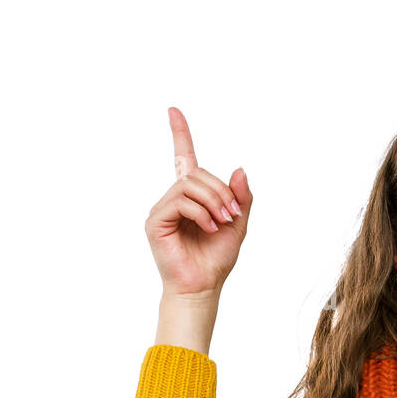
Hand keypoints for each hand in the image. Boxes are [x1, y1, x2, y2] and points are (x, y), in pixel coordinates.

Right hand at [144, 107, 251, 297]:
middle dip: (220, 191)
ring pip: (189, 184)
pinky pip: (180, 201)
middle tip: (233, 214)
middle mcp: (173, 198)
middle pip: (196, 173)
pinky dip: (201, 213)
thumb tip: (239, 169)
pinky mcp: (155, 220)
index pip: (183, 158)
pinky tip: (209, 229)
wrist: (203, 287)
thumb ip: (240, 197)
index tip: (173, 110)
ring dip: (214, 201)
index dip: (180, 134)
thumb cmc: (216, 259)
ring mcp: (162, 208)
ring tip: (222, 223)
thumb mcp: (238, 224)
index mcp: (191, 197)